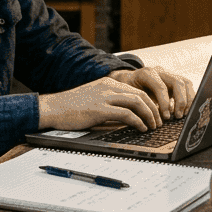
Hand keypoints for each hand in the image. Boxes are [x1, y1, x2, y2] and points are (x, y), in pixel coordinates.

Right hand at [38, 76, 161, 131]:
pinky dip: (138, 121)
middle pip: (141, 94)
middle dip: (153, 109)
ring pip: (137, 102)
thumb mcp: (94, 98)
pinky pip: (126, 114)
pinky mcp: (100, 109)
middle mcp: (108, 87)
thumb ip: (109, 102)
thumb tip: (126, 115)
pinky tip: (141, 128)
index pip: (136, 90)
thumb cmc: (71, 106)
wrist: (53, 107)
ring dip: (149, 115)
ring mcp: (104, 97)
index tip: (155, 114)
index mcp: (108, 83)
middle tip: (158, 122)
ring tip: (153, 126)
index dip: (150, 102)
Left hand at [107, 66, 194, 120]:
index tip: (166, 117)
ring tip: (184, 115)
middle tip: (178, 116)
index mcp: (146, 74)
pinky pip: (187, 86)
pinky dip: (189, 98)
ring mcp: (168, 74)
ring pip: (185, 82)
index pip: (160, 87)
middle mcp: (159, 71)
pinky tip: (186, 110)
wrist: (128, 81)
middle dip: (180, 101)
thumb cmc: (128, 91)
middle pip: (177, 82)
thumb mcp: (130, 97)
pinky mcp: (175, 80)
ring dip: (188, 100)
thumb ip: (140, 106)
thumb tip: (151, 121)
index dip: (165, 102)